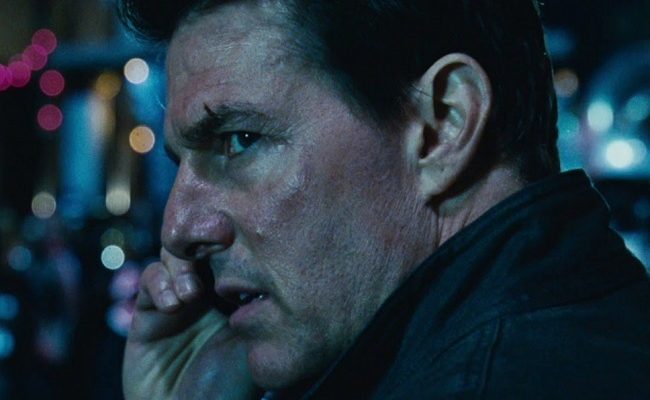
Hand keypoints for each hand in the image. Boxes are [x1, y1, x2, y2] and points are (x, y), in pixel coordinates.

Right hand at [123, 248, 258, 399]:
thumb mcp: (257, 343)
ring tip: (190, 294)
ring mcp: (177, 300)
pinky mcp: (148, 313)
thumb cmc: (230, 388)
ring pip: (174, 255)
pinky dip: (160, 283)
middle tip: (211, 250)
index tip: (236, 235)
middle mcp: (207, 292)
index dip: (233, 239)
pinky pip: (151, 280)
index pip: (232, 251)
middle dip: (202, 244)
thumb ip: (261, 305)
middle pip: (200, 245)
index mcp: (236, 294)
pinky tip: (173, 304)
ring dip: (180, 266)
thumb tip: (266, 263)